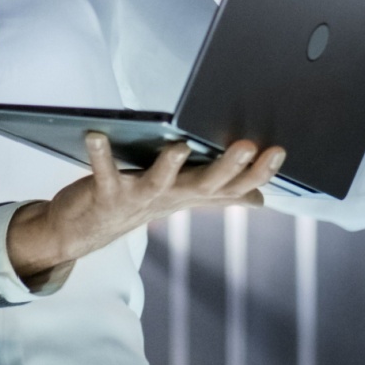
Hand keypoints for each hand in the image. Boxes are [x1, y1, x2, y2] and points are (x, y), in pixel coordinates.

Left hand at [4, 132, 285, 288]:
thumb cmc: (137, 203)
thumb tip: (260, 198)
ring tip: (179, 146)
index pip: (233, 186)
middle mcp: (170, 198)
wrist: (85, 231)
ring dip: (169, 166)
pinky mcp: (106, 193)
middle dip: (228, 167)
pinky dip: (100, 154)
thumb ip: (220, 194)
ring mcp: (138, 198)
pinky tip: (96, 134)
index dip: (257, 172)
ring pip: (159, 183)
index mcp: (191, 194)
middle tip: (247, 145)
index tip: (278, 151)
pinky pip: (103, 172)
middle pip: (205, 185)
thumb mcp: (182, 197)